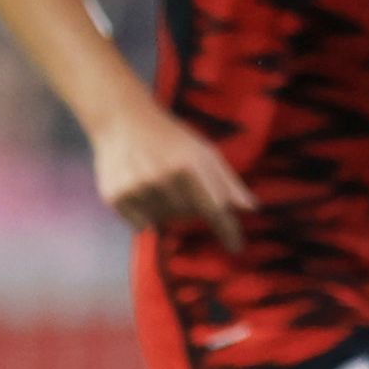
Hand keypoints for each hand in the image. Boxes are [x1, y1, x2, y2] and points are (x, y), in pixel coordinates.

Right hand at [85, 99, 254, 249]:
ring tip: (156, 181)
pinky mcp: (117, 197)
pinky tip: (140, 189)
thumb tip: (251, 208)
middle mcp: (164, 179)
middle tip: (177, 180)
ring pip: (164, 221)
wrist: (123, 120)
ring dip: (166, 209)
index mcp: (190, 165)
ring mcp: (138, 189)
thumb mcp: (204, 152)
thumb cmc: (171, 137)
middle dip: (189, 205)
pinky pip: (141, 224)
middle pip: (188, 216)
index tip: (237, 248)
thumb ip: (227, 182)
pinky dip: (144, 214)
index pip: (215, 209)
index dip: (228, 231)